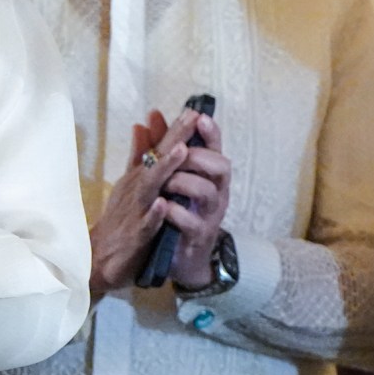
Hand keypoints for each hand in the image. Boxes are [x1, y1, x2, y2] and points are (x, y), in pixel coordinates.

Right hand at [88, 108, 197, 293]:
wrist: (100, 258)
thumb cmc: (121, 218)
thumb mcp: (131, 184)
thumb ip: (140, 156)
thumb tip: (143, 124)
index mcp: (141, 178)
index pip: (159, 150)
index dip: (175, 131)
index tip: (194, 109)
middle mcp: (138, 190)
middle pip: (156, 161)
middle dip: (174, 140)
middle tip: (191, 118)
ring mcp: (136, 212)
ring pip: (151, 188)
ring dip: (165, 170)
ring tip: (181, 152)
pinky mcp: (136, 236)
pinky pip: (146, 225)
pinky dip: (154, 214)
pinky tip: (164, 204)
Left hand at [160, 112, 233, 288]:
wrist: (179, 259)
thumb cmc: (175, 213)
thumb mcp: (166, 176)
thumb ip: (159, 147)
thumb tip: (152, 115)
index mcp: (209, 177)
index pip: (216, 149)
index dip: (211, 133)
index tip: (200, 117)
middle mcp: (216, 193)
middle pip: (221, 166)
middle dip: (197, 157)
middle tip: (177, 155)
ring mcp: (210, 214)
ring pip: (207, 190)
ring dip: (183, 182)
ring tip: (164, 185)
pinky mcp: (199, 236)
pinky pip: (192, 221)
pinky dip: (175, 213)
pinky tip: (163, 208)